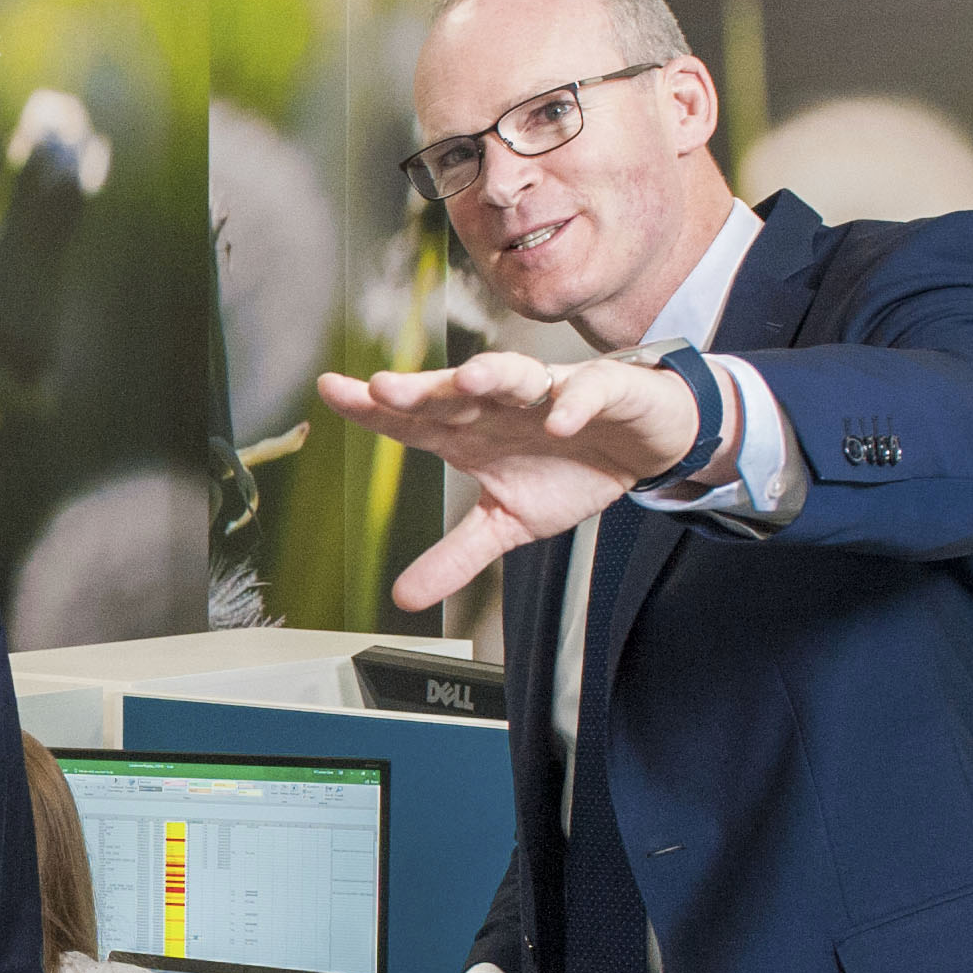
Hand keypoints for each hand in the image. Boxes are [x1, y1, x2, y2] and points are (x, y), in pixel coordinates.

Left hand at [314, 351, 723, 611]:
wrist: (641, 447)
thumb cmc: (568, 469)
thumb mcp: (506, 523)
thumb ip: (455, 556)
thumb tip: (403, 597)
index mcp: (470, 433)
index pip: (413, 419)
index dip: (372, 407)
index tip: (331, 390)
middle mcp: (500, 405)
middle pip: (452, 393)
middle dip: (420, 389)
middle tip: (383, 388)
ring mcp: (549, 393)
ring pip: (514, 375)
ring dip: (490, 376)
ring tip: (467, 381)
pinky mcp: (603, 391)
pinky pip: (588, 391)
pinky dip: (575, 403)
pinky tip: (560, 419)